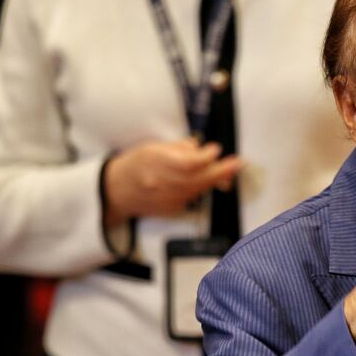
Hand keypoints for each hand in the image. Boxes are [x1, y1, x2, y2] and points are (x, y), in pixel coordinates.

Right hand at [103, 138, 243, 225]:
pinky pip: (192, 197)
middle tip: (238, 163)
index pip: (186, 163)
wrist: (118, 191)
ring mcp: (166, 198)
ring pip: (198, 189)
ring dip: (216, 179)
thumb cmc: (136, 165)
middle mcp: (161, 182)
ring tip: (232, 170)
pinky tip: (211, 181)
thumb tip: (199, 147)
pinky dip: (202, 188)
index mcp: (154, 162)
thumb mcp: (152, 147)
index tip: (215, 149)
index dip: (204, 157)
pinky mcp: (171, 208)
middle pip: (197, 178)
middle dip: (221, 170)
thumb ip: (177, 147)